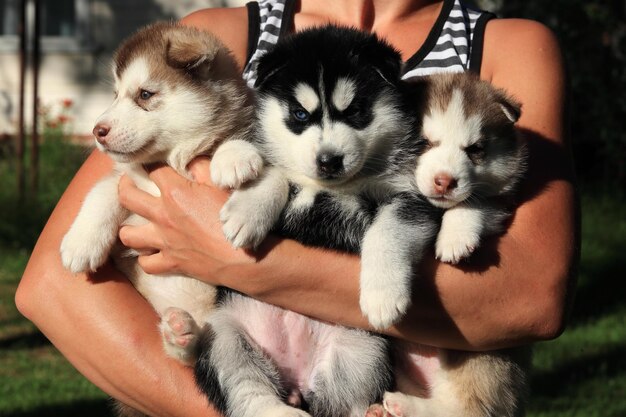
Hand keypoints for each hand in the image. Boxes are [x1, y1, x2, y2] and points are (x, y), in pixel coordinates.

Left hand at [117, 157, 255, 283]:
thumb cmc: (235, 218)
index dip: (150, 163)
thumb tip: (190, 156)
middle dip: (124, 186)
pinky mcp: (171, 263)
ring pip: (128, 234)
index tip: (150, 161)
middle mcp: (163, 216)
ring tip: (132, 222)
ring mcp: (164, 241)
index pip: (152, 169)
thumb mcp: (221, 184)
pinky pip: (146, 263)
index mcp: (175, 193)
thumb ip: (202, 166)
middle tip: (128, 183)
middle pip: (127, 197)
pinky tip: (149, 252)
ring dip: (127, 227)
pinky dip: (146, 258)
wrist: (243, 256)